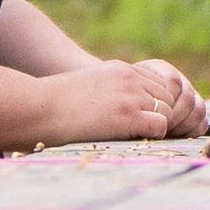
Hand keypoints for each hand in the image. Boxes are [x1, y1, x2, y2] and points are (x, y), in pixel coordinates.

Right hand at [33, 53, 209, 146]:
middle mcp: (130, 78)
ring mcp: (131, 96)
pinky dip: (154, 135)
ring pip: (168, 111)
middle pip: (166, 96)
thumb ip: (108, 90)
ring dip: (157, 126)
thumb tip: (114, 109)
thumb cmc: (55, 103)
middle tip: (144, 132)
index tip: (142, 117)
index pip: (157, 82)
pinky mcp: (128, 116)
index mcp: (120, 69)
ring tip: (139, 138)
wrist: (40, 108)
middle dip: (159, 114)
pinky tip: (136, 140)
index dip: (153, 102)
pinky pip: (161, 126)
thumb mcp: (87, 86)